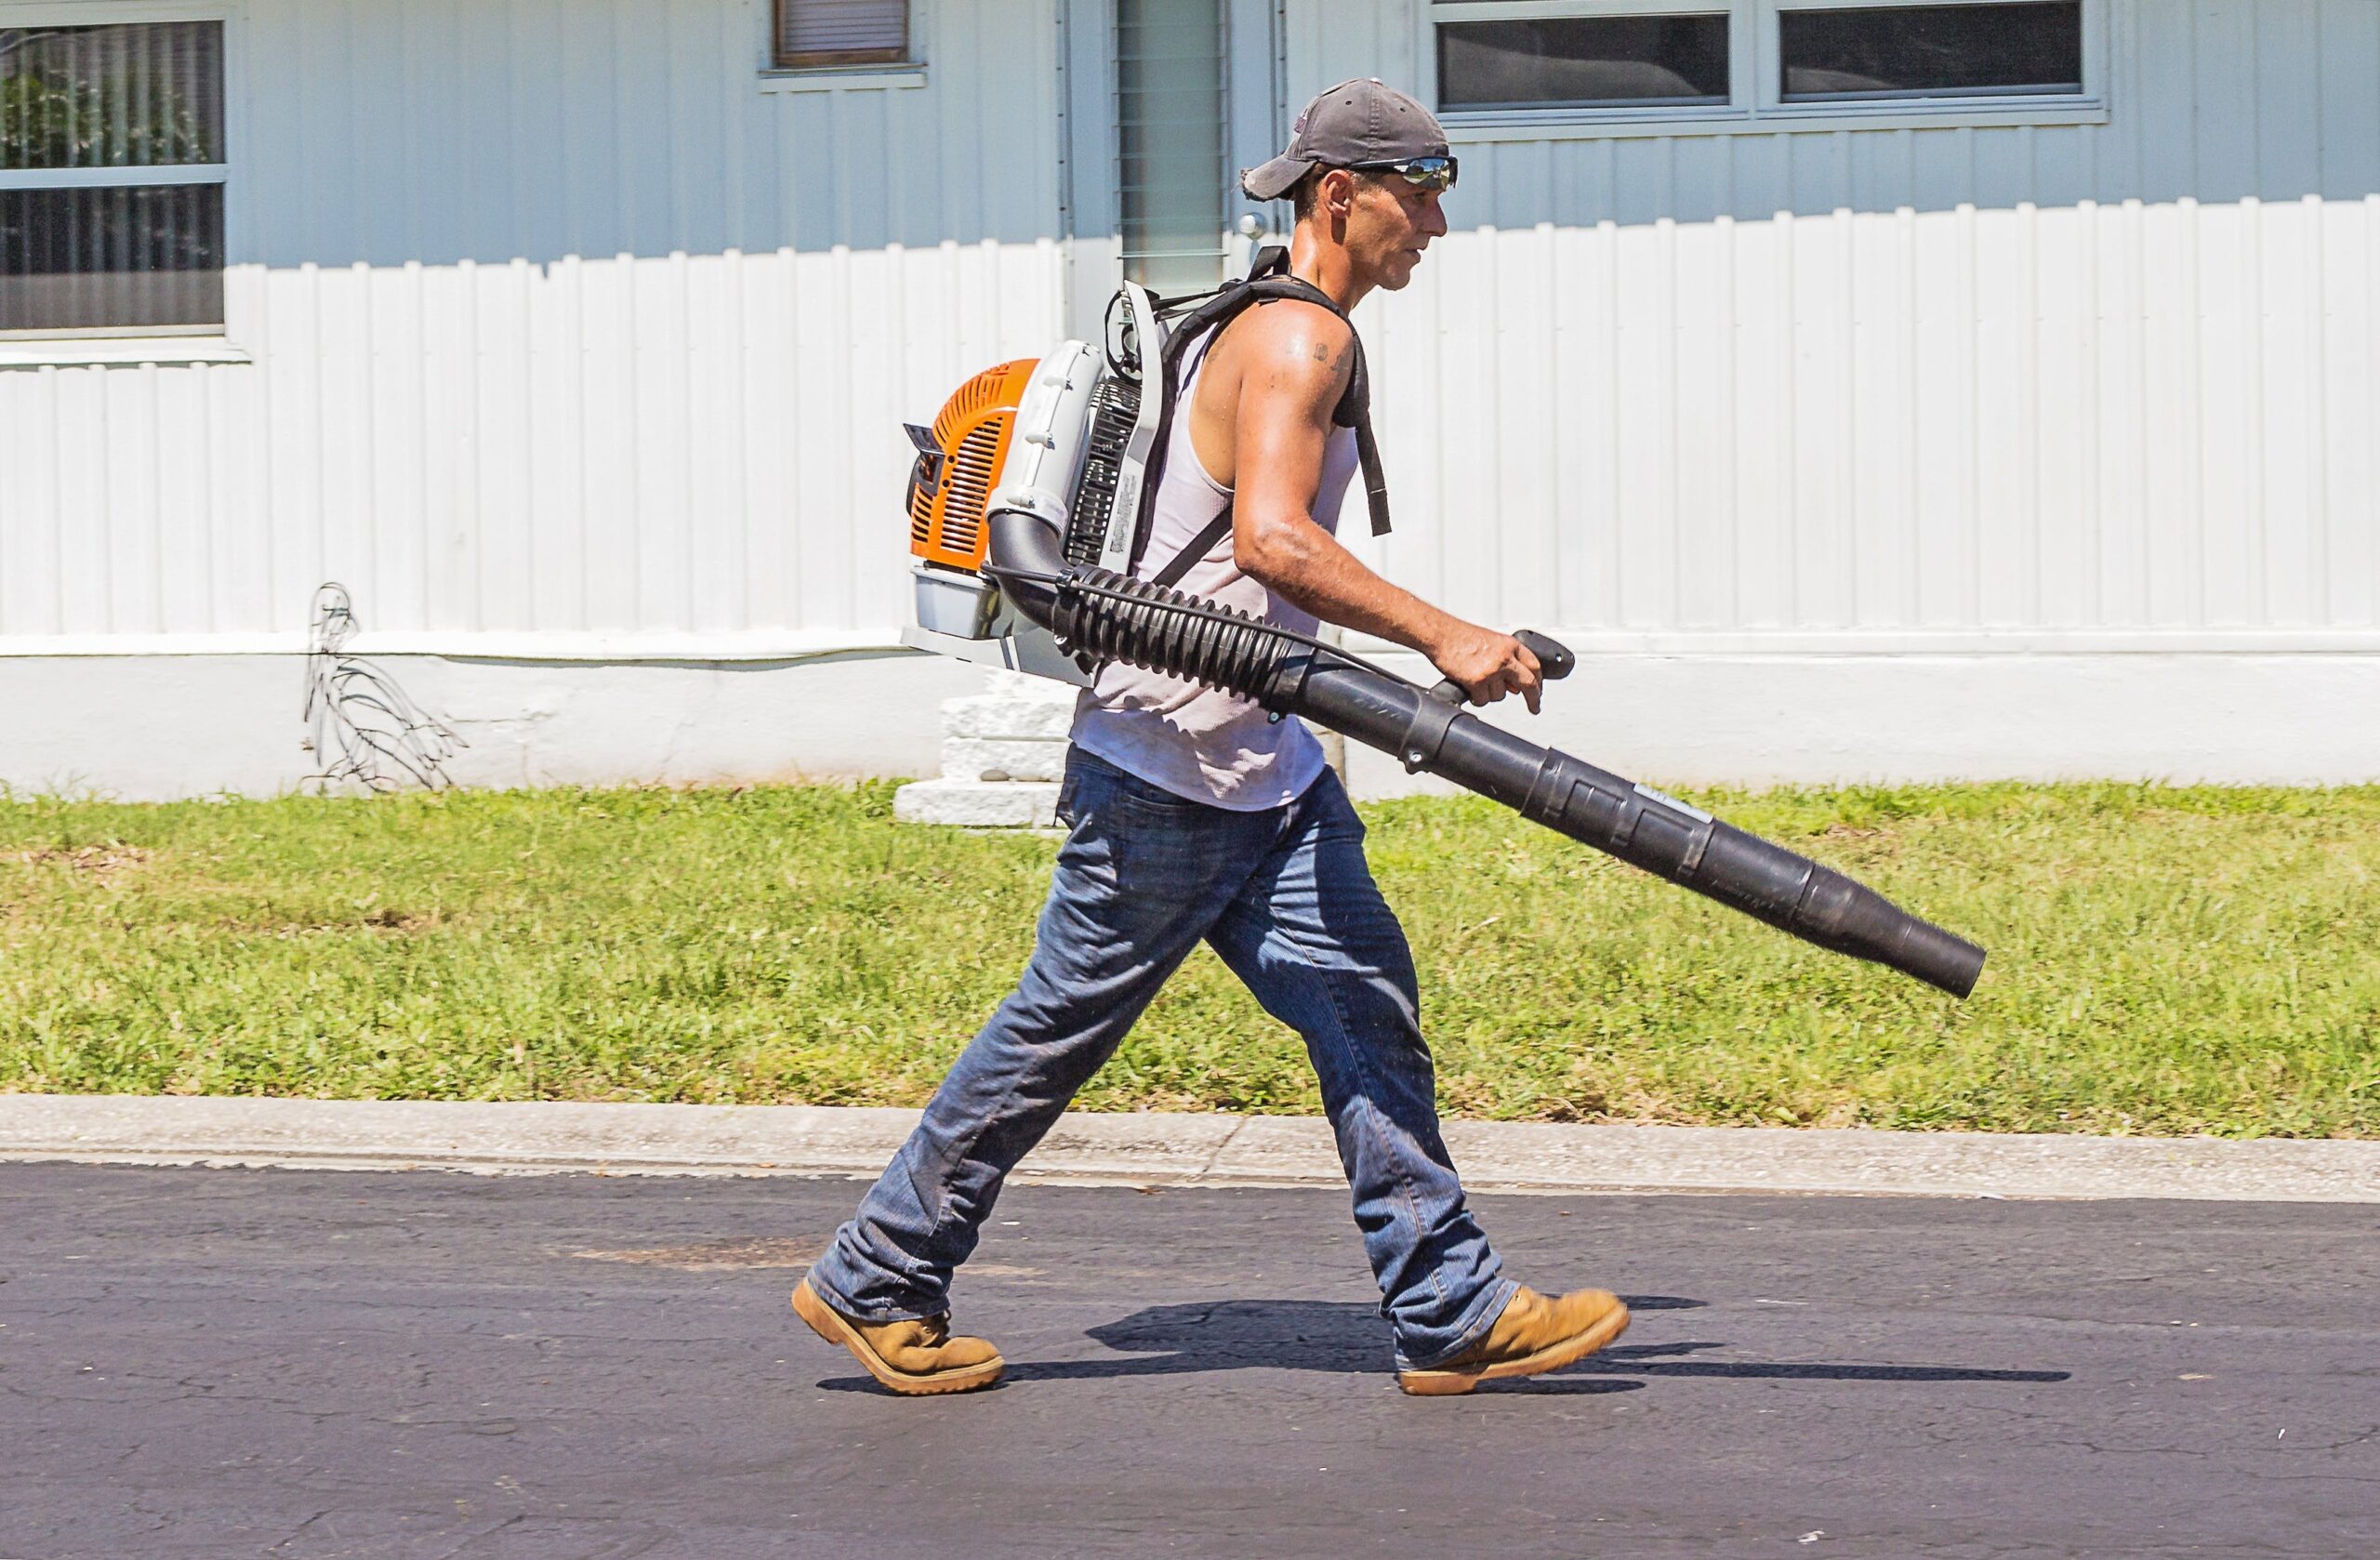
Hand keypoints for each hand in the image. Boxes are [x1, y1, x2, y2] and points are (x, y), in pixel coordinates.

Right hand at [1428, 622, 1542, 713]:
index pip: (1534, 665)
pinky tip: (1470, 688)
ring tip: (1478, 681)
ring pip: (1501, 695)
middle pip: (1528, 683)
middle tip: (1534, 707)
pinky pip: (1484, 700)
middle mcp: (1504, 657)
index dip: (1539, 681)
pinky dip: (1477, 698)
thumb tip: (1515, 685)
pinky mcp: (1478, 682)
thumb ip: (1506, 660)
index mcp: (1510, 645)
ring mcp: (1492, 670)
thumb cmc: (1461, 636)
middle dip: (1533, 699)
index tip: (1539, 691)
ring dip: (1490, 694)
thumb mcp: (1491, 642)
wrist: (1442, 635)